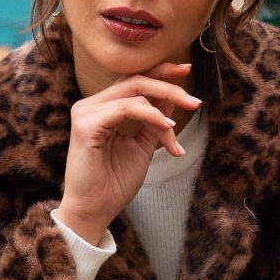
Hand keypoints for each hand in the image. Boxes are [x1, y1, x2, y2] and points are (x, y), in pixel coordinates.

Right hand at [55, 61, 201, 243]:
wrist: (94, 210)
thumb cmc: (114, 183)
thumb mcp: (143, 145)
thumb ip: (155, 121)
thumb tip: (174, 97)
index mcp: (102, 108)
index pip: (133, 80)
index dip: (160, 71)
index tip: (187, 69)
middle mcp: (91, 105)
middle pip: (136, 80)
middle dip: (169, 86)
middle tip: (194, 101)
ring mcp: (86, 112)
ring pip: (134, 93)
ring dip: (163, 109)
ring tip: (177, 126)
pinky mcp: (86, 125)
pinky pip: (126, 108)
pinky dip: (150, 115)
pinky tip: (165, 126)